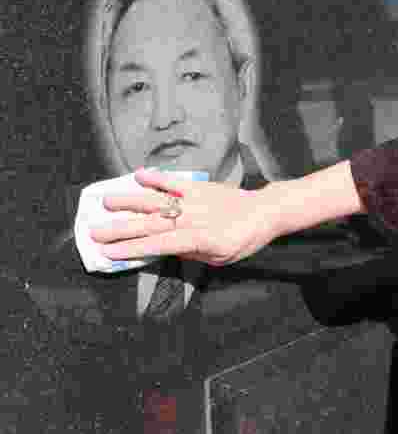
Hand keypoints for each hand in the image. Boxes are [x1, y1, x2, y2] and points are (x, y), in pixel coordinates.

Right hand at [90, 169, 281, 265]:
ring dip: (130, 201)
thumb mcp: (220, 258)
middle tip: (95, 232)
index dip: (132, 249)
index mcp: (198, 240)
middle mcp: (193, 218)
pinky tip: (138, 174)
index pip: (158, 245)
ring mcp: (195, 200)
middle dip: (121, 229)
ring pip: (157, 201)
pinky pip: (176, 181)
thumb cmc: (244, 239)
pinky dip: (157, 177)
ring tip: (106, 201)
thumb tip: (165, 249)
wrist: (266, 211)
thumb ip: (192, 253)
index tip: (109, 252)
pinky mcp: (200, 186)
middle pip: (151, 225)